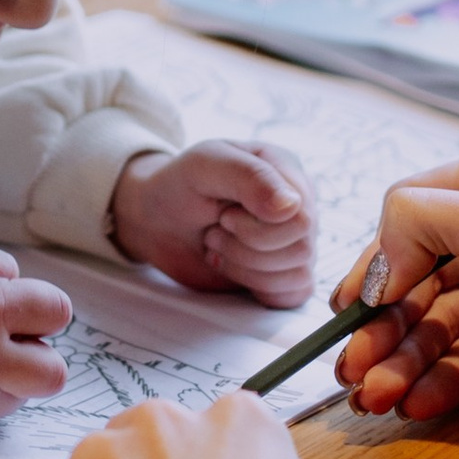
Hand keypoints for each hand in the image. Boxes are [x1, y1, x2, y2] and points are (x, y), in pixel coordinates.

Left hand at [110, 139, 315, 304]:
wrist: (157, 219)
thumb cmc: (180, 185)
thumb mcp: (205, 164)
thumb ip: (249, 177)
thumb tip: (290, 206)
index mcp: (287, 171)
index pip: (301, 217)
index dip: (258, 229)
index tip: (223, 215)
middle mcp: (298, 204)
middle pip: (302, 249)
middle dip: (246, 249)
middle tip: (216, 231)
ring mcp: (294, 239)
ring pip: (298, 275)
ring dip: (247, 267)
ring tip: (219, 245)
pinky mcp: (284, 271)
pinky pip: (296, 294)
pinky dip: (260, 288)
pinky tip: (233, 267)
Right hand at [334, 149, 458, 424]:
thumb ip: (434, 220)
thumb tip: (376, 248)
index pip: (421, 210)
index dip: (384, 259)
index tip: (360, 302)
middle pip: (421, 274)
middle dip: (384, 321)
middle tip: (350, 363)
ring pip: (438, 323)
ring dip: (401, 358)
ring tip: (374, 393)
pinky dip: (435, 382)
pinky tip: (413, 402)